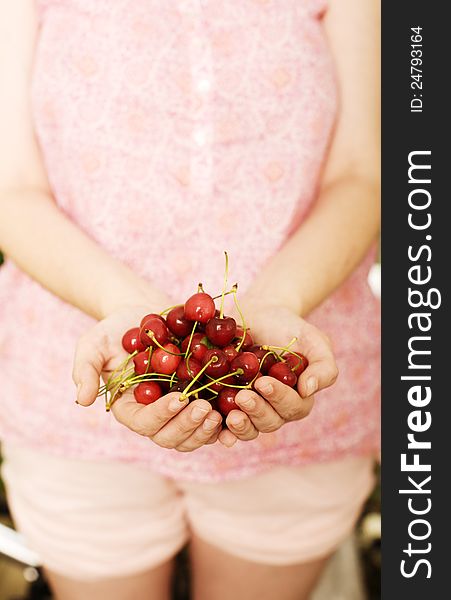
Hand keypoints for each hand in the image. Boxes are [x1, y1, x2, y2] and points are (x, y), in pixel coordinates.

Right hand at [72, 306, 222, 451]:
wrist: (147, 315)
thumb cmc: (116, 329)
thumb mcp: (93, 344)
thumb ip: (85, 369)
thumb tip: (82, 400)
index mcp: (129, 408)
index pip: (143, 423)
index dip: (160, 415)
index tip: (177, 399)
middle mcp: (154, 415)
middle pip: (169, 437)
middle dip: (187, 426)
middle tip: (204, 408)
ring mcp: (178, 411)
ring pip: (191, 435)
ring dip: (205, 430)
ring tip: (218, 412)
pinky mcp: (199, 400)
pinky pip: (211, 421)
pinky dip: (223, 422)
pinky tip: (235, 411)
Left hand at [218, 304, 337, 446]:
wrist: (261, 314)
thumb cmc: (291, 328)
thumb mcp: (314, 341)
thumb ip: (323, 366)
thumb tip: (309, 389)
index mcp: (298, 398)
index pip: (292, 407)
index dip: (278, 398)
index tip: (263, 382)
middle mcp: (275, 409)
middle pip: (269, 422)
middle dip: (256, 411)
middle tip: (242, 396)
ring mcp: (251, 408)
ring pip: (249, 428)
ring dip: (240, 426)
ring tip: (230, 414)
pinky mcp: (229, 403)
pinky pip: (225, 424)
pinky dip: (221, 430)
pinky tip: (215, 425)